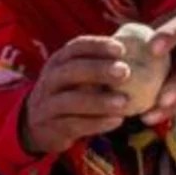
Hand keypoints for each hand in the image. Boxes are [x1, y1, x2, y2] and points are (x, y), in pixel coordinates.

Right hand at [21, 35, 130, 154]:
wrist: (37, 124)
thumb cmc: (70, 93)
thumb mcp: (76, 75)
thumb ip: (98, 64)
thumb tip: (138, 49)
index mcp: (58, 62)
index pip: (75, 48)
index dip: (97, 46)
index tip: (121, 49)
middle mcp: (50, 80)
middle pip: (71, 71)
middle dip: (98, 70)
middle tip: (125, 71)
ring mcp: (47, 105)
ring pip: (71, 101)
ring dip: (99, 101)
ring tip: (124, 102)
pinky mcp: (51, 128)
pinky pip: (73, 125)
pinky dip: (96, 123)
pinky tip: (116, 121)